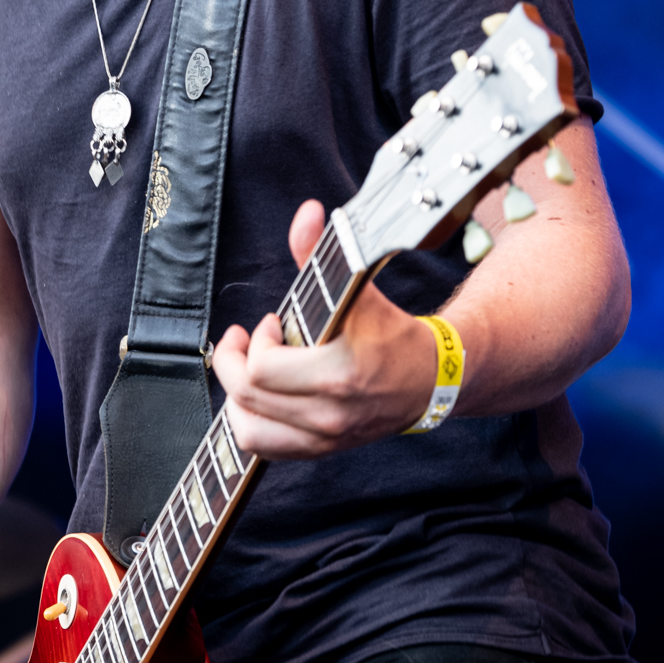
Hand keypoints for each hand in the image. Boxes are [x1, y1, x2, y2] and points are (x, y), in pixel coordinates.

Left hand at [211, 200, 439, 458]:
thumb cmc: (392, 333)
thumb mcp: (360, 289)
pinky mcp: (322, 449)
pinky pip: (265, 448)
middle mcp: (330, 415)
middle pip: (247, 397)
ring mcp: (325, 438)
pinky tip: (257, 398)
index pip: (262, 369)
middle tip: (240, 341)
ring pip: (248, 430)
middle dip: (232, 362)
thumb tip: (306, 213)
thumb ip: (323, 254)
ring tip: (245, 372)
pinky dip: (249, 423)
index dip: (255, 341)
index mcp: (339, 376)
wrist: (431, 378)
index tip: (271, 323)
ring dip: (235, 397)